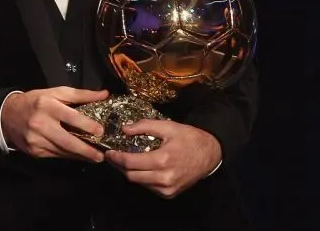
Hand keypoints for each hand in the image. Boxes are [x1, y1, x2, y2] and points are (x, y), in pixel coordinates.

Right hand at [0, 87, 109, 162]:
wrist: (7, 115)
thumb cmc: (35, 102)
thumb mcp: (55, 93)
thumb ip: (80, 94)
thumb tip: (104, 95)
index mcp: (47, 106)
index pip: (71, 117)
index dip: (87, 125)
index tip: (100, 131)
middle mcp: (41, 124)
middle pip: (68, 141)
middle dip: (87, 151)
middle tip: (101, 155)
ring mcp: (37, 140)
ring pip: (63, 151)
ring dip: (81, 156)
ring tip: (94, 157)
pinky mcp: (35, 151)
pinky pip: (57, 155)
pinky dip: (69, 156)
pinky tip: (78, 155)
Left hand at [105, 119, 221, 198]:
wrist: (210, 154)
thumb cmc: (189, 138)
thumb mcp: (168, 126)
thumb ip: (144, 126)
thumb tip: (124, 129)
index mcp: (162, 160)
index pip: (130, 163)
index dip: (116, 158)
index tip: (109, 152)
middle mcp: (164, 177)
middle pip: (131, 175)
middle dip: (119, 166)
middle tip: (114, 156)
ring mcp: (167, 188)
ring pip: (139, 183)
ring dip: (129, 172)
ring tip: (126, 160)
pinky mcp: (170, 194)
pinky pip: (149, 187)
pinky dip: (142, 178)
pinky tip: (141, 168)